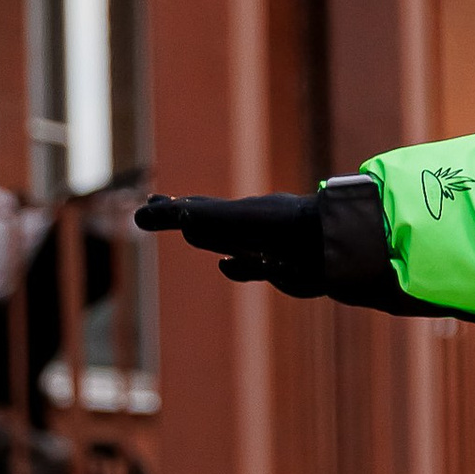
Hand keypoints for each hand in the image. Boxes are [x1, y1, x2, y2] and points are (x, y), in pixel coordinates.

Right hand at [134, 189, 325, 293]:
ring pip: (227, 241)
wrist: (333, 244)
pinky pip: (250, 267)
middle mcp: (245, 227)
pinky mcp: (278, 269)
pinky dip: (236, 266)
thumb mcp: (229, 220)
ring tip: (191, 232)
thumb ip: (190, 215)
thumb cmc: (280, 228)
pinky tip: (228, 266)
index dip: (170, 209)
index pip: (193, 209)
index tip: (149, 204)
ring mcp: (262, 246)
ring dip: (209, 238)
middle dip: (184, 215)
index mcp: (232, 214)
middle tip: (161, 209)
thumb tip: (141, 214)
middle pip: (207, 220)